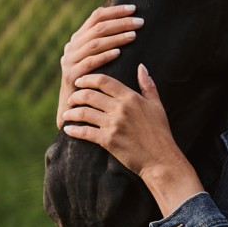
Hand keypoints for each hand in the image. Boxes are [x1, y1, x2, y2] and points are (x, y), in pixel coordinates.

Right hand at [56, 4, 142, 128]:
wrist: (72, 112)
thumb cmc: (92, 85)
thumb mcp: (95, 61)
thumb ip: (104, 45)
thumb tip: (126, 26)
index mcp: (78, 39)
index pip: (96, 16)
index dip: (115, 11)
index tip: (133, 9)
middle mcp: (71, 47)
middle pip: (98, 27)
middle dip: (120, 22)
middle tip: (140, 22)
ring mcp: (69, 61)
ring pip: (95, 43)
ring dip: (116, 37)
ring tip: (134, 35)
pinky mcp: (71, 76)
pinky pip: (90, 62)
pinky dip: (105, 55)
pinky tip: (119, 52)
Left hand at [62, 65, 202, 215]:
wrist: (161, 159)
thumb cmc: (160, 132)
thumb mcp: (157, 105)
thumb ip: (147, 85)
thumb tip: (141, 66)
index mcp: (131, 97)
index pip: (104, 81)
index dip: (88, 79)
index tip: (80, 81)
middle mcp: (120, 109)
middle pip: (90, 95)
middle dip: (76, 95)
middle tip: (71, 98)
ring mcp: (113, 125)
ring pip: (84, 112)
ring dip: (71, 112)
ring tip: (66, 113)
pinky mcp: (108, 141)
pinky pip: (85, 132)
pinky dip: (74, 130)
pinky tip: (68, 129)